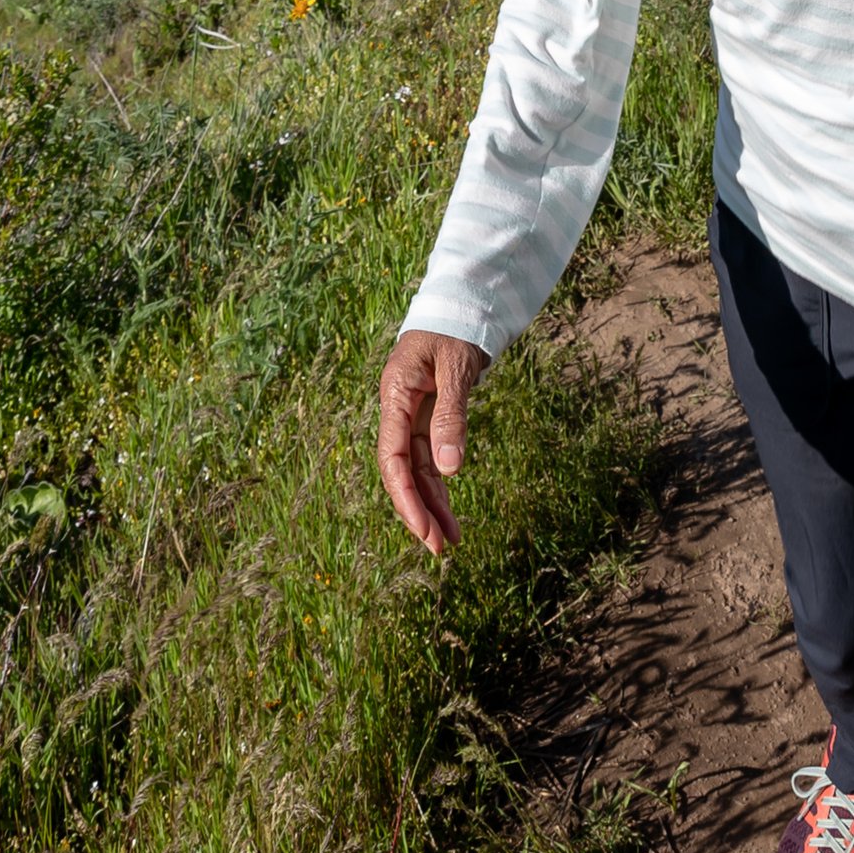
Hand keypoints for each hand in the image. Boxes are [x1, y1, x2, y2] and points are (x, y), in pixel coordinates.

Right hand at [376, 328, 492, 554]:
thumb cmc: (456, 329)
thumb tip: (450, 470)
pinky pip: (430, 459)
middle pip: (401, 471)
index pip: (391, 456)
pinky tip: (450, 513)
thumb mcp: (456, 368)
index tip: (423, 528)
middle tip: (439, 548)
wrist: (462, 304)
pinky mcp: (428, 417)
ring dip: (432, 504)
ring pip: (417, 470)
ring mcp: (412, 415)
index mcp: (395, 395)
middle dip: (418, 510)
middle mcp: (398, 410)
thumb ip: (452, 415)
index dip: (405, 496)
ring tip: (450, 540)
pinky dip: (440, 486)